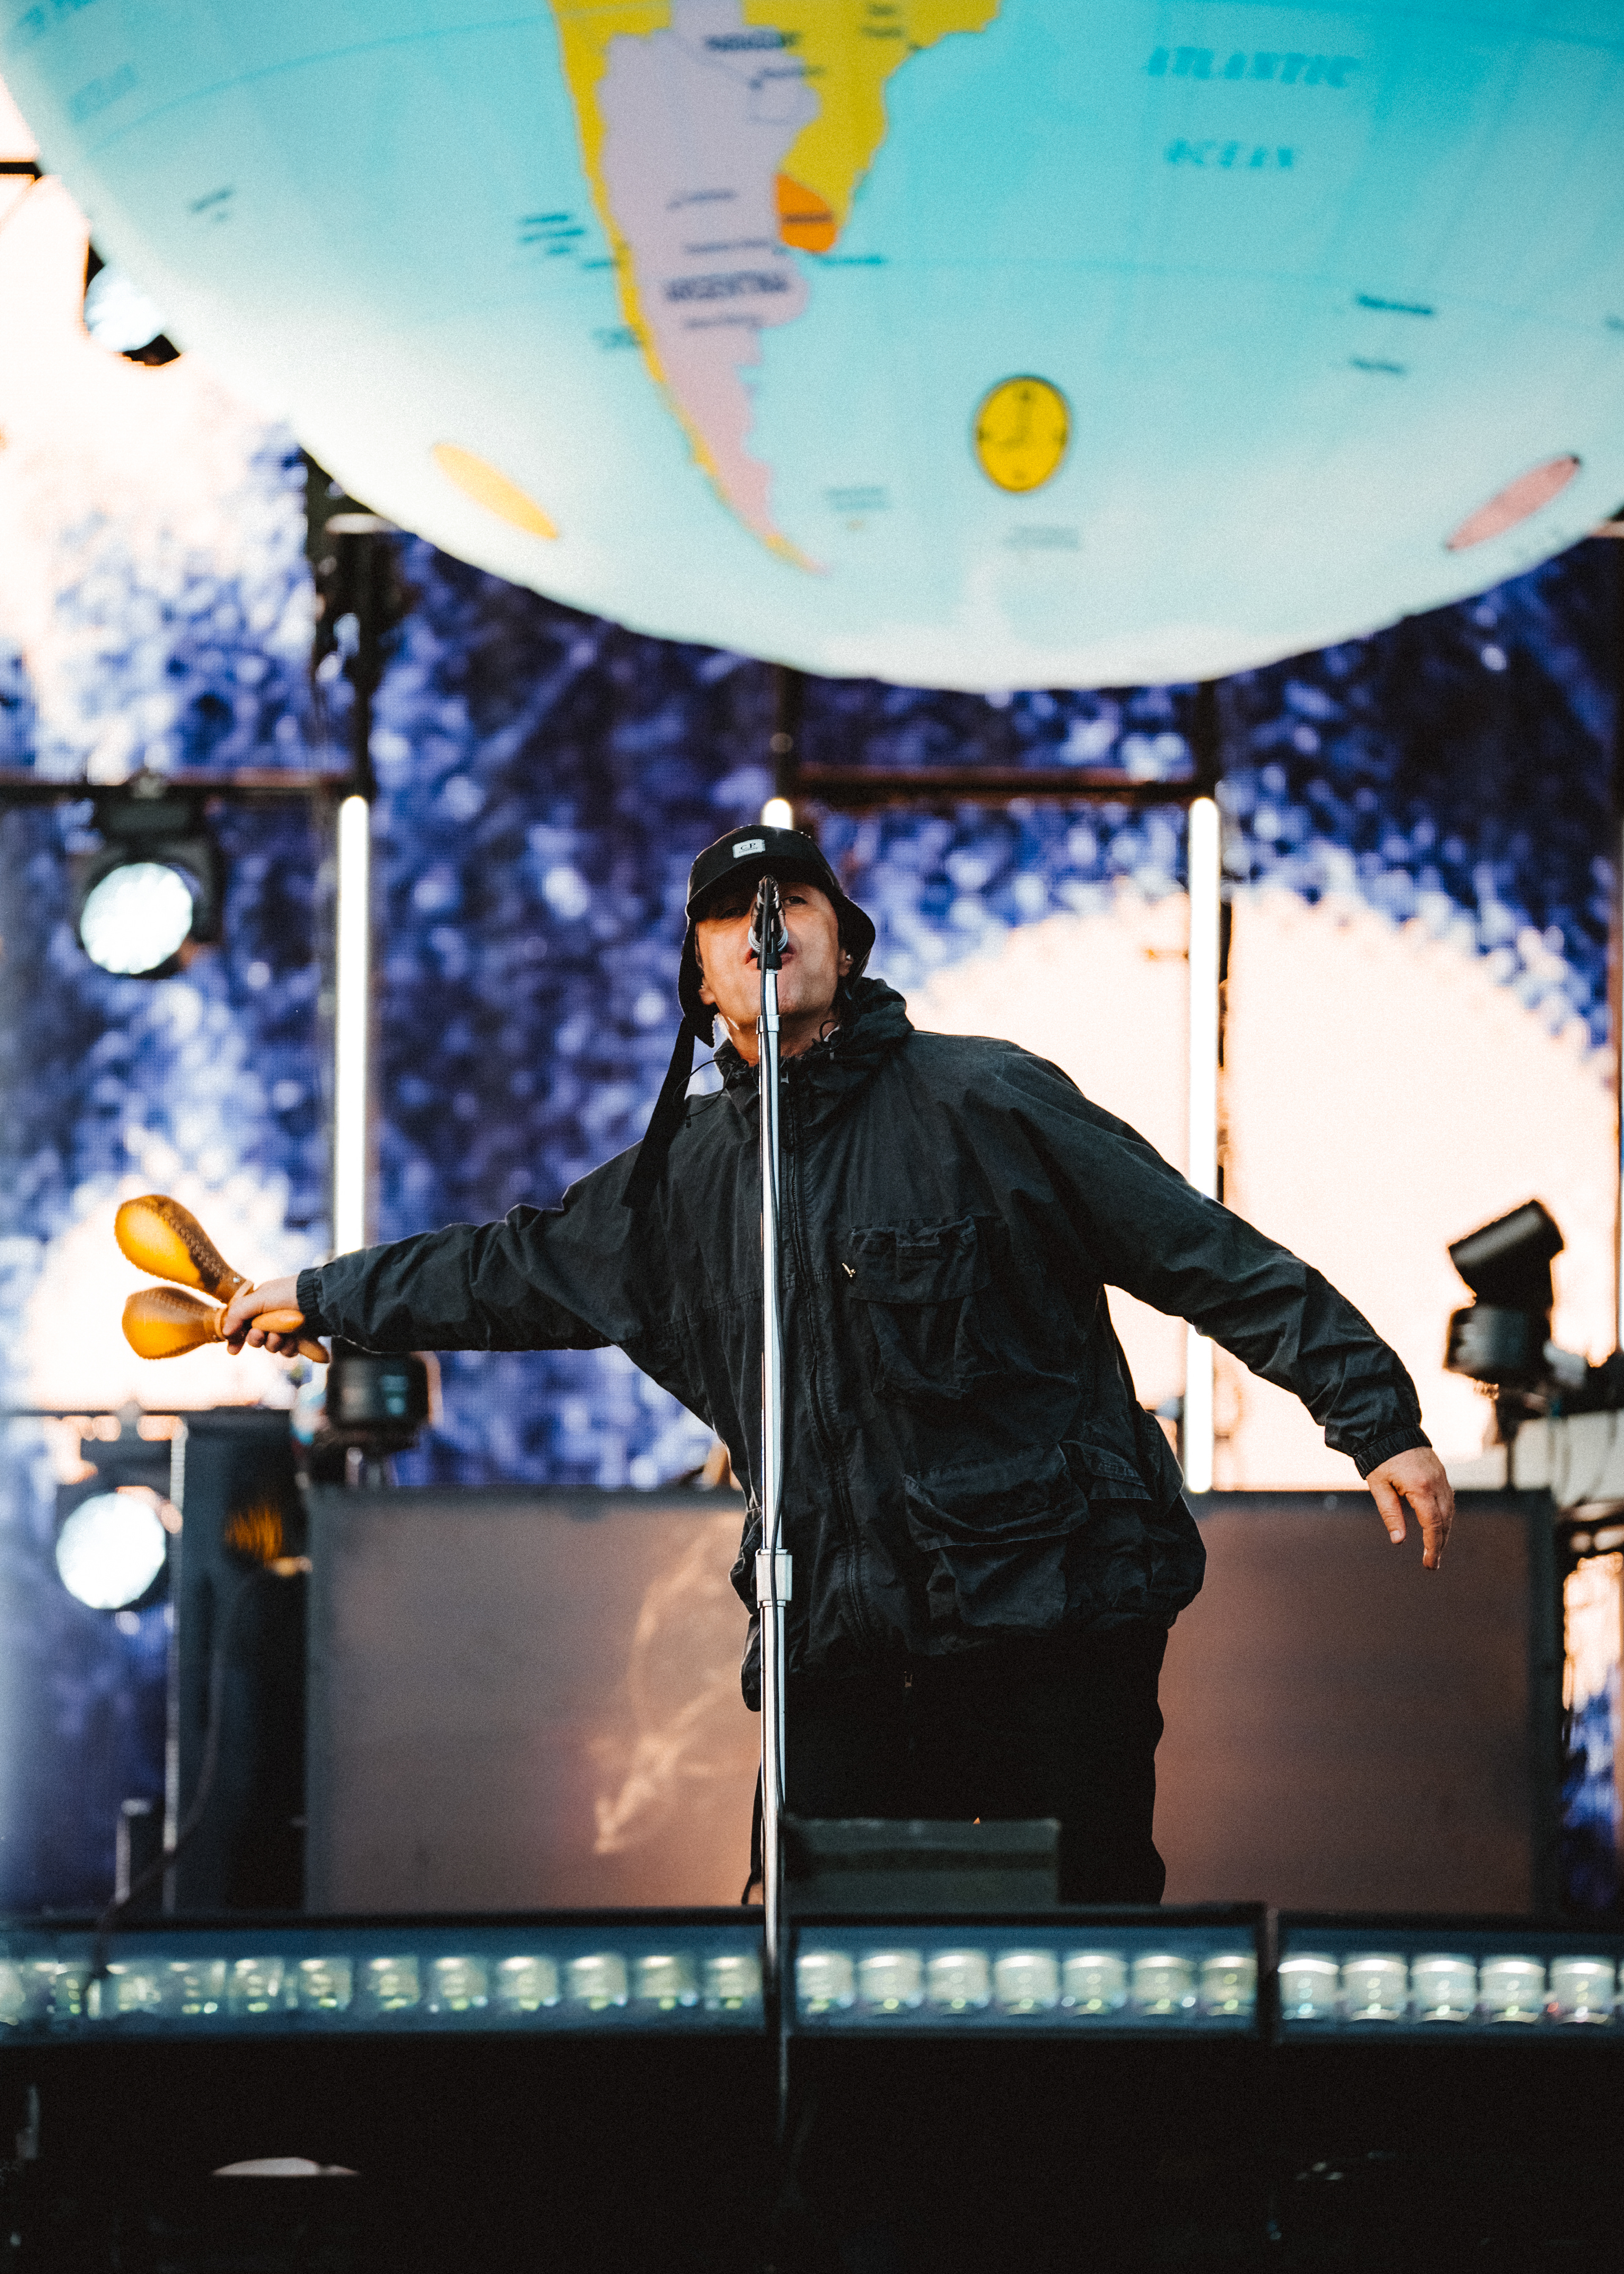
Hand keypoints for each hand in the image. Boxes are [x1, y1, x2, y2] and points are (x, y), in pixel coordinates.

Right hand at [222, 1275, 304, 1354]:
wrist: (319, 1299)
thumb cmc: (288, 1294)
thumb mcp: (258, 1298)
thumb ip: (238, 1313)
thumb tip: (225, 1332)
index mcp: (260, 1304)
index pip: (242, 1324)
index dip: (236, 1338)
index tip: (233, 1350)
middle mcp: (272, 1316)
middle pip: (256, 1338)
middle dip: (256, 1339)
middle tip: (260, 1334)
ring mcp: (287, 1327)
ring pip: (271, 1346)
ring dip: (273, 1344)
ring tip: (280, 1336)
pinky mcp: (300, 1337)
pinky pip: (288, 1351)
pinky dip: (288, 1348)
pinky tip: (293, 1341)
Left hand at [1366, 1446, 1453, 1569]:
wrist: (1389, 1429)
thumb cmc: (1380, 1458)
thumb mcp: (1379, 1487)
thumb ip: (1390, 1514)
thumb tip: (1398, 1541)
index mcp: (1420, 1487)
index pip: (1432, 1524)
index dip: (1433, 1546)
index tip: (1430, 1564)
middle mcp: (1436, 1483)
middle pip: (1444, 1521)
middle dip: (1440, 1544)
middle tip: (1432, 1563)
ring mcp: (1441, 1478)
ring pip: (1449, 1512)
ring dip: (1444, 1532)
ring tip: (1435, 1549)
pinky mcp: (1441, 1474)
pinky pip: (1448, 1500)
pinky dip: (1445, 1517)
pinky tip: (1439, 1527)